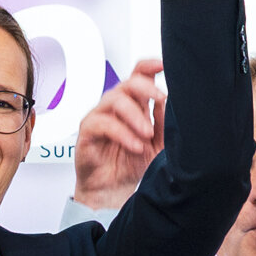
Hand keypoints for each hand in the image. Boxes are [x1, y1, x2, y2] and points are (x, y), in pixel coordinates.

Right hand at [69, 58, 164, 210]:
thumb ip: (162, 122)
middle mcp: (116, 107)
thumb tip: (167, 100)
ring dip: (135, 116)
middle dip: (146, 88)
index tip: (164, 64)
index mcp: (134, 104)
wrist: (114, 191)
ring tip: (147, 135)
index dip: (150, 66)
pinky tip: (134, 145)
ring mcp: (100, 117)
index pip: (139, 75)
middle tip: (161, 99)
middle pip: (128, 83)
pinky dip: (122, 134)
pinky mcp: (88, 132)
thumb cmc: (132, 165)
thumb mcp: (158, 144)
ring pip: (115, 100)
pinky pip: (102, 123)